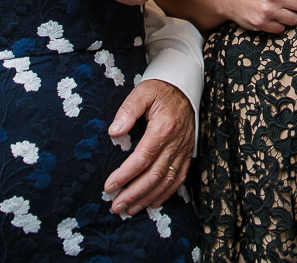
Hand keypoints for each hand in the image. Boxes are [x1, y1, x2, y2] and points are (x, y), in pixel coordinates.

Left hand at [102, 80, 193, 215]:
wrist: (184, 87)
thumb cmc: (159, 90)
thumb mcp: (142, 93)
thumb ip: (127, 110)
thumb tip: (114, 132)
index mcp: (163, 128)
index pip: (142, 158)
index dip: (125, 175)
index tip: (109, 186)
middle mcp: (176, 142)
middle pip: (154, 175)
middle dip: (133, 194)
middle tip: (115, 206)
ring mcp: (183, 150)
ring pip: (166, 181)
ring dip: (147, 198)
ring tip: (129, 209)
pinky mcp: (187, 154)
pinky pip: (179, 178)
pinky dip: (166, 193)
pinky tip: (152, 202)